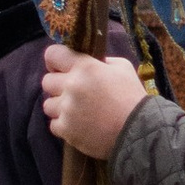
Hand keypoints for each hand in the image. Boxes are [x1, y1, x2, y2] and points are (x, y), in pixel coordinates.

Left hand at [40, 44, 145, 160]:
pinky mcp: (66, 130)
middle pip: (46, 81)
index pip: (53, 54)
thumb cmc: (132, 96)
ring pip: (47, 105)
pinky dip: (63, 125)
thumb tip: (91, 62)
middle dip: (57, 84)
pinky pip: (53, 124)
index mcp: (85, 67)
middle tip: (72, 91)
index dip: (55, 60)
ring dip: (59, 106)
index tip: (61, 66)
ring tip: (74, 110)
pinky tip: (77, 124)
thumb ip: (103, 61)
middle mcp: (71, 86)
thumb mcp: (122, 68)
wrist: (138, 130)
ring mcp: (66, 110)